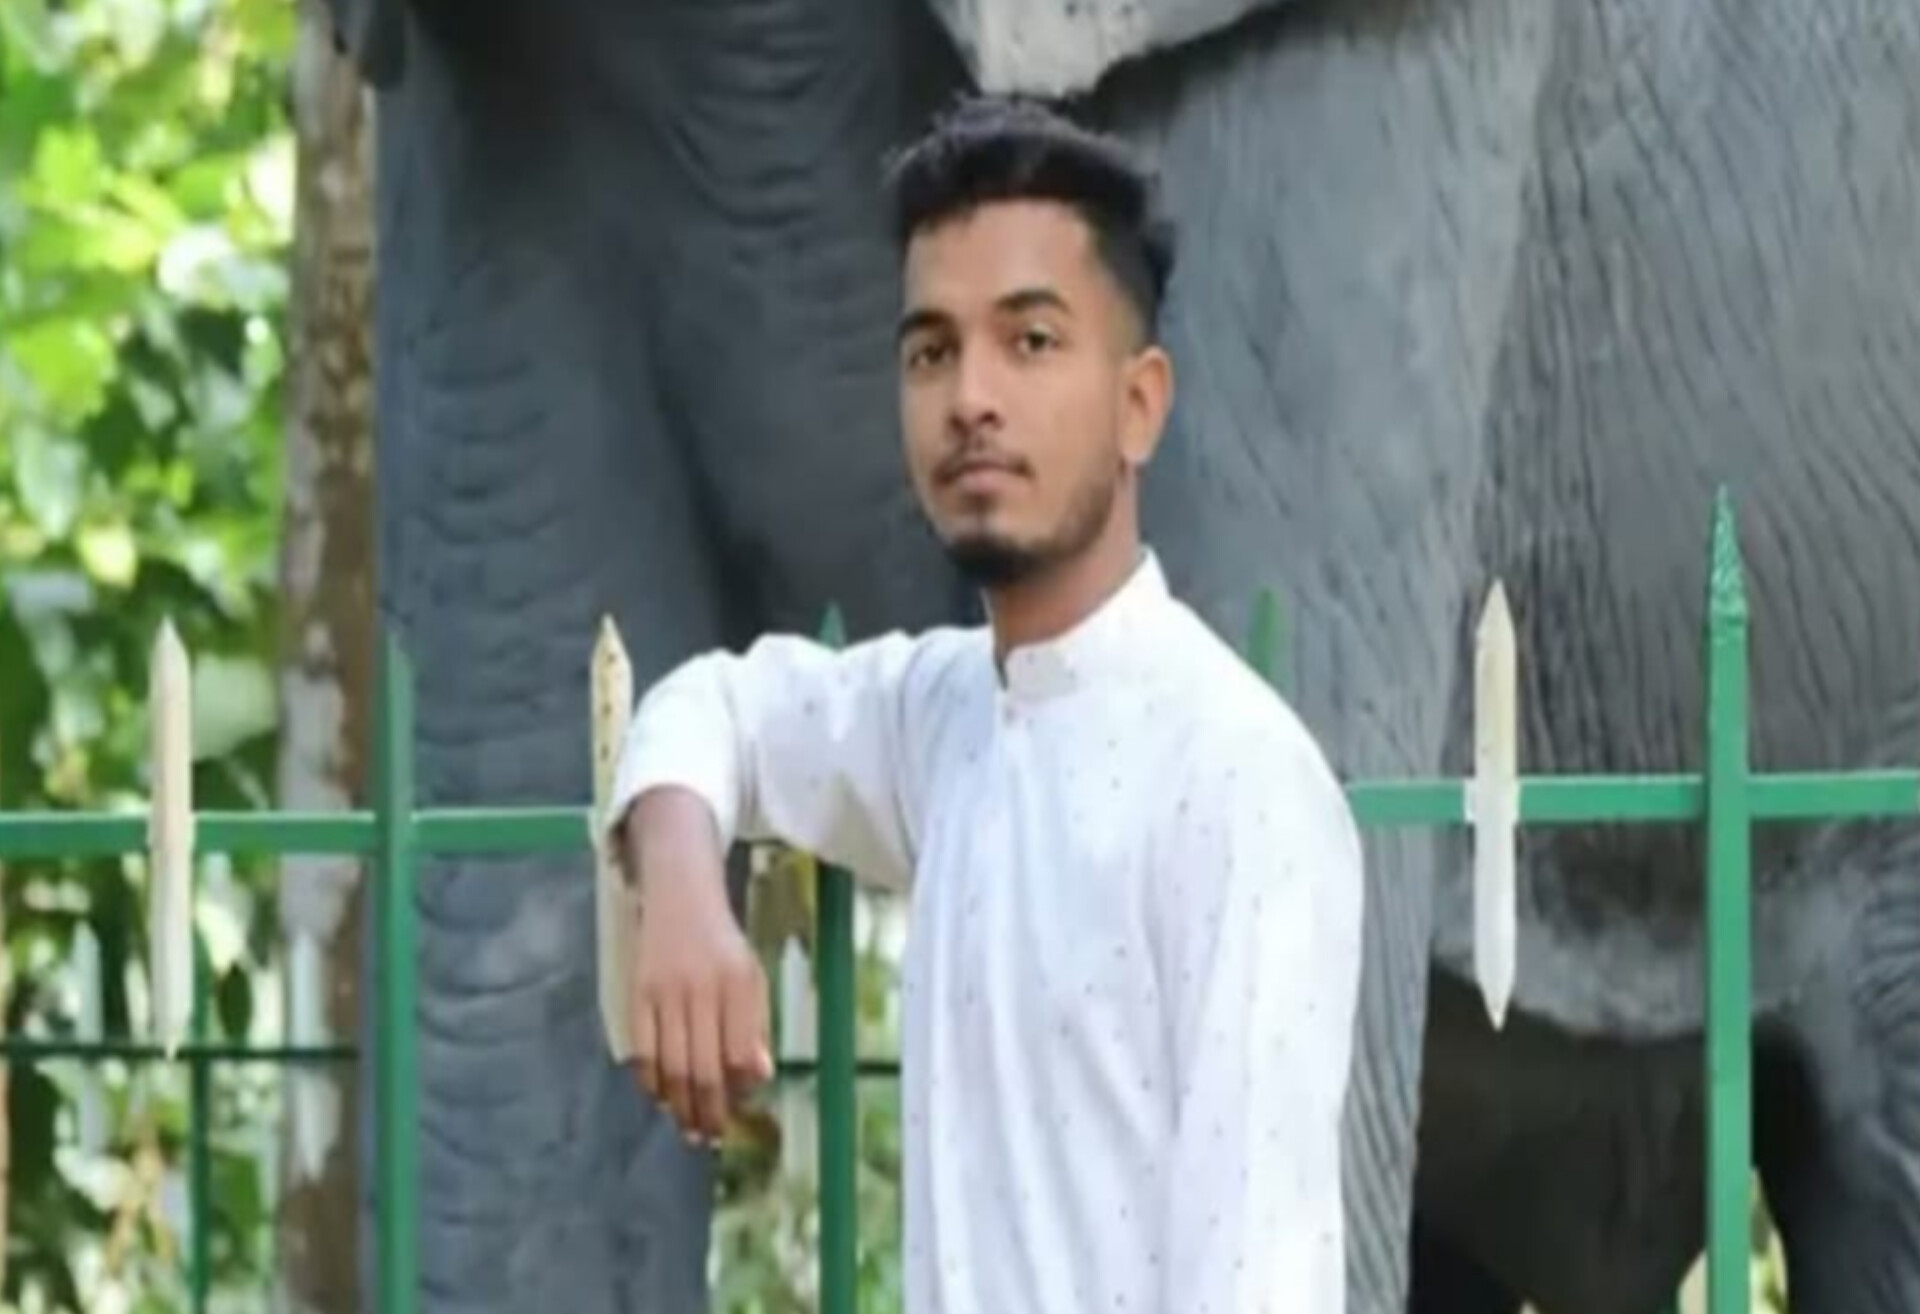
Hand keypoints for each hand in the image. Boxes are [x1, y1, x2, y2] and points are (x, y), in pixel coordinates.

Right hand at [623, 788, 774, 1144]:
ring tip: (687, 1127)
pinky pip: (641, 1048)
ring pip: (671, 1064)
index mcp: (739, 984)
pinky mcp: (638, 993)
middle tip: (708, 1137)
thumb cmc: (723, 944)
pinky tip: (660, 1096)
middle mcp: (702, 988)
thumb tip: (759, 1076)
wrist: (680, 894)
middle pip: (703, 1066)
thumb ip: (755, 1026)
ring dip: (679, 1104)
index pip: (738, 1053)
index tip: (738, 1113)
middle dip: (707, 1110)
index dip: (738, 1091)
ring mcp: (666, 991)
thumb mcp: (753, 978)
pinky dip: (649, 1080)